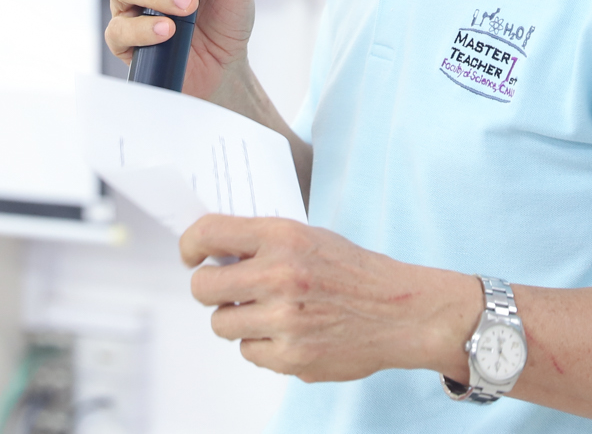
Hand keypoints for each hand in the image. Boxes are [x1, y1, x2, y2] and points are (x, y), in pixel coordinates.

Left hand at [182, 215, 480, 383]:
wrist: (401, 311)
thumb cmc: (355, 272)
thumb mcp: (310, 237)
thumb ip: (264, 243)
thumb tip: (214, 251)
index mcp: (283, 237)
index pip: (209, 233)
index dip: (190, 245)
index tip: (191, 255)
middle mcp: (279, 276)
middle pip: (203, 286)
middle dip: (209, 288)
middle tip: (226, 290)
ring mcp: (284, 320)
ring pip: (221, 324)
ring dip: (236, 319)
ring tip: (264, 312)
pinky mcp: (291, 357)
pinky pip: (248, 352)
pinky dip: (261, 344)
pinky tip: (287, 332)